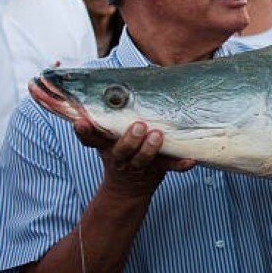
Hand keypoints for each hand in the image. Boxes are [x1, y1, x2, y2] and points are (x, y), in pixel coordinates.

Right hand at [74, 118, 194, 197]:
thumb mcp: (109, 139)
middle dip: (129, 139)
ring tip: (157, 136)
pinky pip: (170, 167)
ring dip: (150, 149)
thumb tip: (118, 82)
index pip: (90, 139)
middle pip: (121, 150)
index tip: (80, 122)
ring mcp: (139, 165)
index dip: (84, 131)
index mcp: (107, 146)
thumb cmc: (121, 152)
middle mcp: (120, 156)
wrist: (127, 190)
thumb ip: (110, 119)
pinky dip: (180, 164)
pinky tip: (190, 160)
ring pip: (143, 159)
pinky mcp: (157, 169)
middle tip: (138, 126)